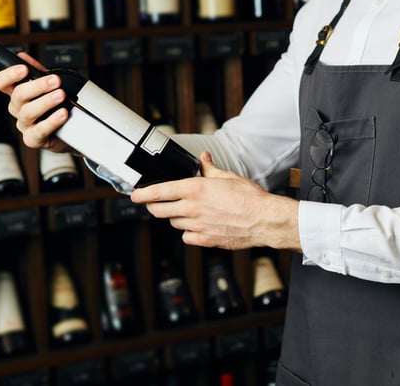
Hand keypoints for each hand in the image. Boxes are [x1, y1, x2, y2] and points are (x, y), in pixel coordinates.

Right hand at [0, 52, 70, 151]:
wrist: (69, 131)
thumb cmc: (54, 107)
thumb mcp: (47, 87)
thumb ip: (37, 72)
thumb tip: (23, 56)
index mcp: (17, 94)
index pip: (1, 83)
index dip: (9, 75)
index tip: (24, 69)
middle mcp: (17, 109)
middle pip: (18, 95)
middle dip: (38, 86)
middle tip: (55, 80)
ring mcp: (24, 124)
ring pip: (28, 112)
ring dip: (46, 101)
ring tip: (61, 95)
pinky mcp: (33, 139)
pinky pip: (39, 131)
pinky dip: (52, 121)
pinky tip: (62, 114)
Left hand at [131, 152, 300, 250]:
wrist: (264, 220)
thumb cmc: (249, 198)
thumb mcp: (228, 176)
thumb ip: (210, 168)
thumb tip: (203, 158)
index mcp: (195, 189)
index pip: (159, 192)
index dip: (142, 194)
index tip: (134, 195)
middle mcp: (192, 208)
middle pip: (159, 210)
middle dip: (153, 206)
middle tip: (155, 203)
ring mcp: (197, 226)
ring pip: (173, 223)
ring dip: (175, 217)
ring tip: (188, 211)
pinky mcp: (205, 240)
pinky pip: (187, 237)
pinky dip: (188, 232)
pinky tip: (198, 226)